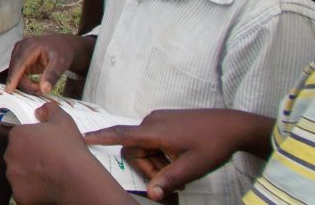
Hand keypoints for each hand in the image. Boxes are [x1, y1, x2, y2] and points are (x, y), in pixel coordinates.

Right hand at [5, 34, 93, 94]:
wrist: (63, 45)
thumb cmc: (62, 52)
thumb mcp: (61, 63)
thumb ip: (52, 75)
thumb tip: (44, 89)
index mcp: (31, 46)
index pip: (19, 63)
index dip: (13, 77)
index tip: (9, 90)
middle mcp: (21, 47)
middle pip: (15, 69)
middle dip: (24, 83)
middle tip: (40, 91)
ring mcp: (18, 52)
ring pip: (15, 72)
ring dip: (24, 83)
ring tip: (39, 87)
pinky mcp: (19, 58)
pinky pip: (17, 72)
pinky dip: (24, 81)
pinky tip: (34, 84)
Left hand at [6, 103, 131, 204]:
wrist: (77, 179)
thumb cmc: (69, 149)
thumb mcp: (63, 120)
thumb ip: (49, 110)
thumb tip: (41, 110)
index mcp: (17, 136)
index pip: (17, 136)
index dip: (29, 141)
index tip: (40, 147)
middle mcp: (10, 155)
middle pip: (16, 155)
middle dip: (27, 157)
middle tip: (45, 161)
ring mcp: (13, 176)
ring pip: (17, 174)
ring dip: (27, 174)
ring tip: (47, 174)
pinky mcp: (19, 194)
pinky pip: (22, 191)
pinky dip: (31, 190)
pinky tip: (45, 186)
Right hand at [85, 108, 273, 201]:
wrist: (232, 126)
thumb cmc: (213, 145)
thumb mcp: (193, 167)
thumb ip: (170, 180)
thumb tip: (151, 194)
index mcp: (154, 131)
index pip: (120, 134)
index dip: (100, 137)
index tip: (81, 137)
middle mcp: (151, 122)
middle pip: (134, 148)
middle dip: (148, 167)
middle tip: (171, 181)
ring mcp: (158, 120)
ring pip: (144, 146)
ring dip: (156, 162)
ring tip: (179, 170)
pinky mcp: (165, 121)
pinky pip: (152, 139)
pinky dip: (160, 153)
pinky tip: (178, 159)